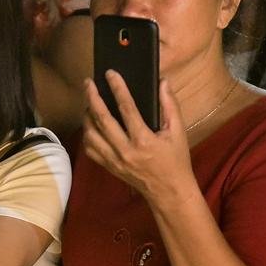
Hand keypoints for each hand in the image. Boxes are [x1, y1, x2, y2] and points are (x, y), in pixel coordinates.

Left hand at [82, 73, 193, 200]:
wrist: (169, 192)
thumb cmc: (176, 160)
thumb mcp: (178, 132)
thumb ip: (170, 106)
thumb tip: (163, 82)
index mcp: (144, 140)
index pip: (126, 108)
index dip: (117, 88)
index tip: (110, 74)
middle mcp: (125, 150)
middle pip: (101, 119)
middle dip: (92, 97)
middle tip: (87, 83)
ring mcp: (114, 160)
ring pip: (90, 134)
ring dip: (86, 116)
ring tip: (87, 102)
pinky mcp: (109, 167)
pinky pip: (90, 149)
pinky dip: (87, 135)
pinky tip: (89, 125)